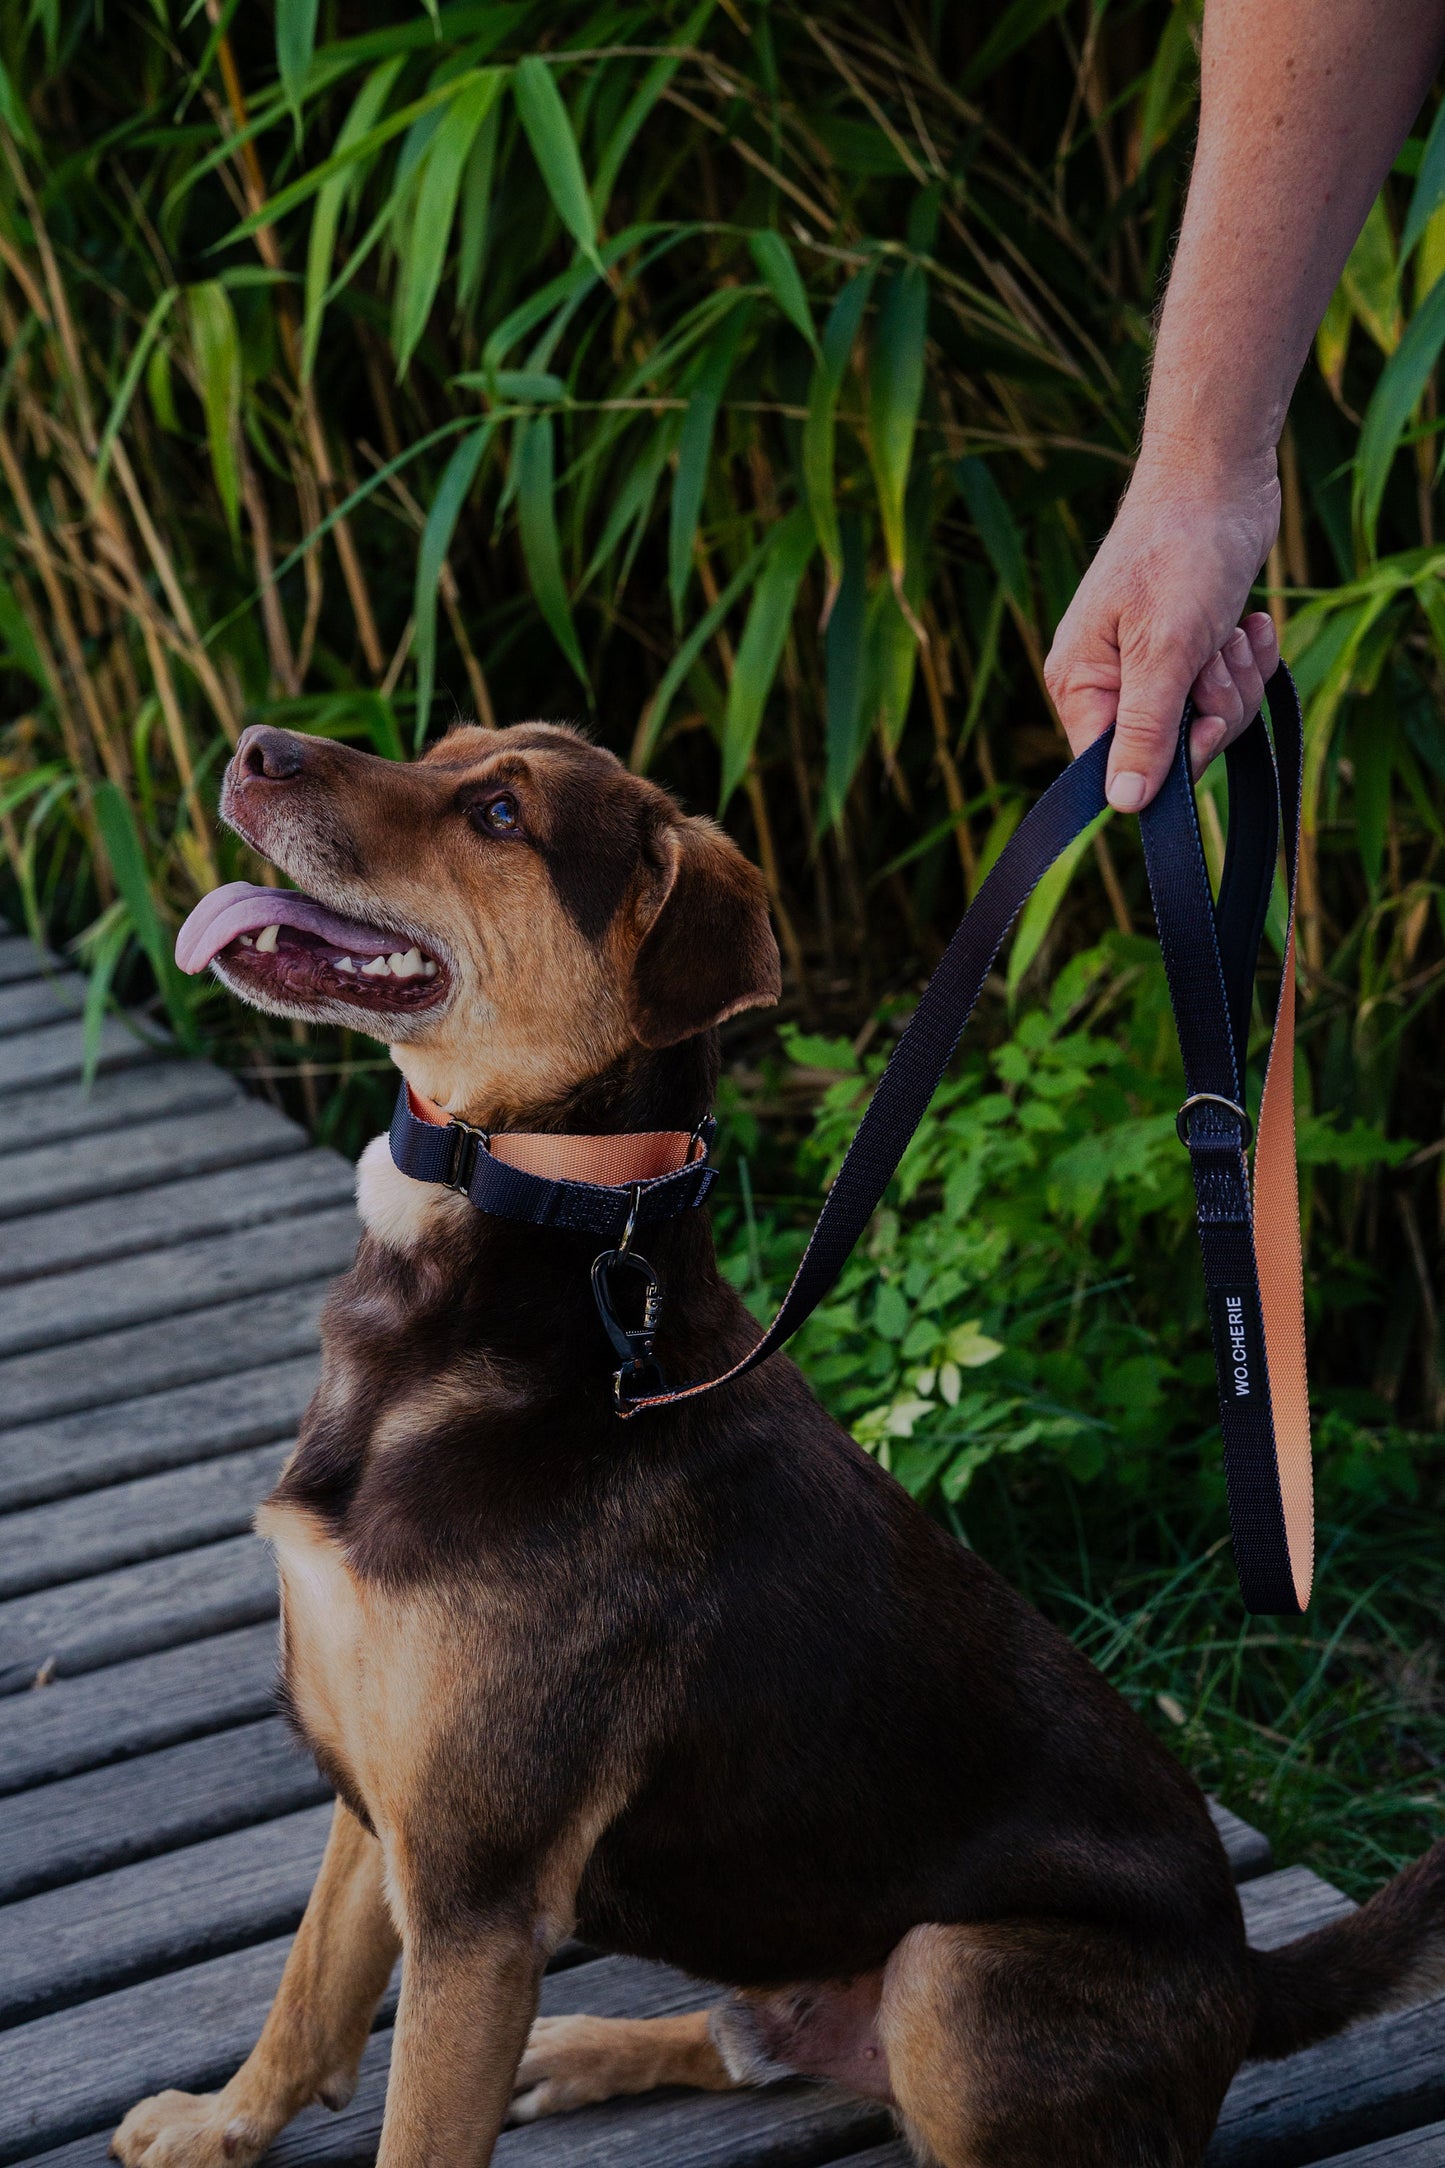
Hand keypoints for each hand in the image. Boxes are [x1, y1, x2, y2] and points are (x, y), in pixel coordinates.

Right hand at [1043, 454, 1281, 808]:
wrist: (1218, 477)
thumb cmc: (1179, 552)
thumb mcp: (1164, 650)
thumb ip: (1145, 730)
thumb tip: (1123, 805)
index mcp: (1081, 684)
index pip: (1114, 767)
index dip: (1167, 761)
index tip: (1202, 723)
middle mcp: (1110, 682)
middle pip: (1170, 750)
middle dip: (1213, 710)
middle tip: (1216, 658)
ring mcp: (1153, 666)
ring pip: (1209, 721)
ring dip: (1235, 680)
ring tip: (1230, 630)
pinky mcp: (1193, 649)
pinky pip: (1230, 689)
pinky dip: (1249, 659)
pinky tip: (1247, 623)